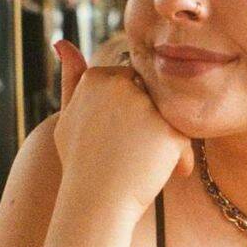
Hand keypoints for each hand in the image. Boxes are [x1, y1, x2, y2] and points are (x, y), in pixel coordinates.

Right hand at [51, 40, 194, 222]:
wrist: (96, 204)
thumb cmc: (80, 163)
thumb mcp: (68, 118)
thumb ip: (71, 79)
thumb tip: (62, 43)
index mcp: (97, 78)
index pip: (129, 82)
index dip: (129, 111)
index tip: (119, 138)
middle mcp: (121, 86)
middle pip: (151, 94)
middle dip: (150, 122)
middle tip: (136, 154)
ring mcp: (145, 107)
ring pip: (169, 114)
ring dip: (166, 138)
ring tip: (148, 165)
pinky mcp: (168, 130)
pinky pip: (184, 136)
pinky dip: (180, 158)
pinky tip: (170, 174)